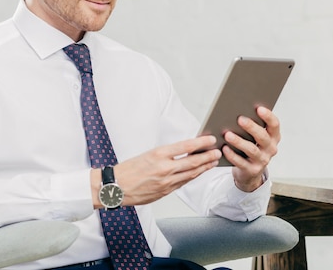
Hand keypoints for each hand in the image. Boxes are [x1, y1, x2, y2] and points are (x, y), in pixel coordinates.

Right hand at [91, 135, 221, 207]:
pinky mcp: (165, 192)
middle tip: (218, 152)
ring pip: (191, 174)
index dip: (201, 143)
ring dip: (204, 168)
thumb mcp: (147, 154)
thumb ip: (166, 154)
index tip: (211, 140)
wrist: (115, 187)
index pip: (185, 146)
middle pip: (192, 162)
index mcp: (158, 154)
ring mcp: (166, 182)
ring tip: (213, 162)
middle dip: (207, 157)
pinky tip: (199, 173)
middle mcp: (164, 168)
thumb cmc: (129, 169)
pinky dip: (193, 177)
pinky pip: (183, 183)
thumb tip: (184, 150)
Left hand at [222, 106, 280, 191]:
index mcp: (273, 136)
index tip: (259, 108)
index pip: (274, 125)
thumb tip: (236, 109)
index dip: (268, 116)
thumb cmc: (250, 145)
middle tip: (240, 119)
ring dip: (239, 141)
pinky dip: (232, 155)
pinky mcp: (252, 170)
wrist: (249, 171)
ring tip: (227, 134)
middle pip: (263, 137)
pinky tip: (224, 148)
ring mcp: (262, 160)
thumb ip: (250, 124)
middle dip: (251, 127)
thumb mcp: (254, 136)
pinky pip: (241, 162)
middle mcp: (271, 148)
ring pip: (251, 150)